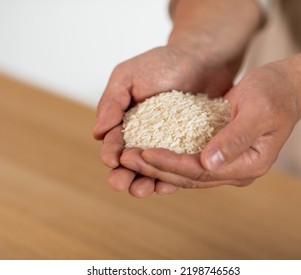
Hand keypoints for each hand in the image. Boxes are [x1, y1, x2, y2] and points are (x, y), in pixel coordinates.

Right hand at [93, 45, 241, 196]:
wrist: (203, 59)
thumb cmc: (163, 63)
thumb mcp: (129, 76)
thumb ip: (111, 102)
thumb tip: (97, 132)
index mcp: (126, 123)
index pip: (114, 143)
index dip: (110, 153)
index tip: (111, 160)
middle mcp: (145, 138)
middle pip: (131, 163)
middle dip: (124, 175)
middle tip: (121, 184)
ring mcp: (168, 146)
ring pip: (154, 169)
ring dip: (145, 181)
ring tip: (142, 190)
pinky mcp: (190, 149)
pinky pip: (180, 166)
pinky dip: (173, 176)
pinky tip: (168, 185)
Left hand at [120, 61, 300, 189]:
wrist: (285, 87)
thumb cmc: (275, 93)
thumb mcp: (259, 110)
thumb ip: (235, 138)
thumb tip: (208, 162)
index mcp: (248, 165)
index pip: (201, 171)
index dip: (170, 164)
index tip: (143, 154)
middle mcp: (235, 170)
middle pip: (189, 176)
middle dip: (156, 168)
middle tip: (125, 158)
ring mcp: (226, 163)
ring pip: (185, 171)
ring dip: (157, 165)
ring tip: (129, 156)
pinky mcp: (217, 152)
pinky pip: (188, 160)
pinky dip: (167, 157)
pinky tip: (146, 152)